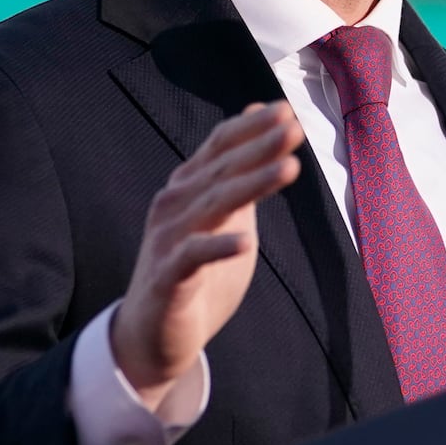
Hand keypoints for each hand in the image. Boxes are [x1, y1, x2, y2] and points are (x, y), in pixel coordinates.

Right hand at [110, 101, 303, 407]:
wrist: (151, 334)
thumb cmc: (193, 269)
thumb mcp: (223, 215)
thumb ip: (239, 171)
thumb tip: (257, 118)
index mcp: (188, 187)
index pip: (220, 146)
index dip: (251, 127)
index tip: (286, 110)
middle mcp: (174, 205)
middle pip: (222, 170)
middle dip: (260, 147)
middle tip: (294, 129)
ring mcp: (168, 240)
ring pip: (215, 206)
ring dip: (253, 185)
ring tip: (289, 168)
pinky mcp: (168, 278)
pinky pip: (193, 257)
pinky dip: (218, 247)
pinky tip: (245, 243)